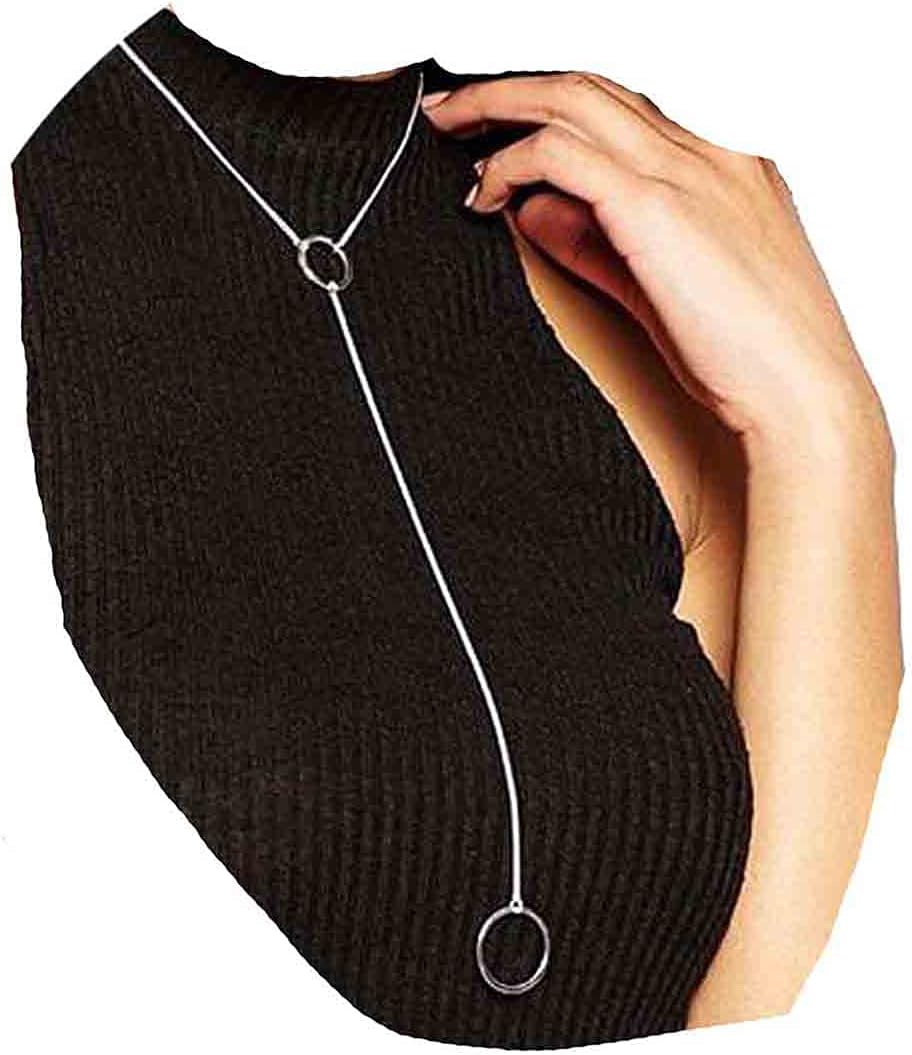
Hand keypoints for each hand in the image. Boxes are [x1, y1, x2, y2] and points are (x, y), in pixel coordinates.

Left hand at [421, 73, 879, 447]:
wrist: (800, 394)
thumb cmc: (748, 355)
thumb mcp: (658, 288)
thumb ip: (596, 244)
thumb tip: (535, 211)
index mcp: (722, 167)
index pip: (623, 111)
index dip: (557, 111)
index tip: (504, 128)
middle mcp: (706, 153)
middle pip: (590, 87)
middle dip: (512, 91)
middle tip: (454, 110)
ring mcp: (686, 170)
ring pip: (572, 99)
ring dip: (499, 105)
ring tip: (450, 127)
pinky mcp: (656, 204)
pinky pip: (562, 153)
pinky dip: (513, 162)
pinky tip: (485, 190)